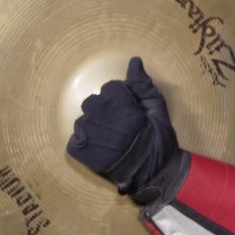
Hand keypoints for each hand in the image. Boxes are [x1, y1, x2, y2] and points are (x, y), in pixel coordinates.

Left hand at [68, 56, 189, 207]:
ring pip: (83, 120)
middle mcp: (103, 119)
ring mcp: (90, 136)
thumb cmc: (159, 139)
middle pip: (92, 102)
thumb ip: (143, 85)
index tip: (130, 111)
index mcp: (123, 107)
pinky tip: (100, 148)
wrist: (154, 173)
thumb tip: (134, 61)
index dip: (121, 98)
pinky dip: (84, 142)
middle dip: (105, 110)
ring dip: (94, 126)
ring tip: (110, 138)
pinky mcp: (81, 153)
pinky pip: (74, 139)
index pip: (110, 88)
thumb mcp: (157, 108)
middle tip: (119, 124)